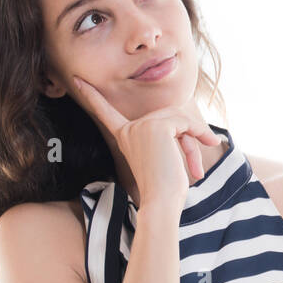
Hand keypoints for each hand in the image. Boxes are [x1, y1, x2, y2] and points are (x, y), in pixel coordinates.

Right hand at [71, 78, 220, 209]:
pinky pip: (185, 121)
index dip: (91, 96)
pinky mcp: (158, 127)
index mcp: (124, 136)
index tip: (76, 80)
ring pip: (178, 116)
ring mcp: (142, 126)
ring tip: (202, 159)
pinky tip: (207, 144)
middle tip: (202, 154)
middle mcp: (130, 128)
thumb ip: (169, 134)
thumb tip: (198, 127)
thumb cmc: (165, 187)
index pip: (105, 112)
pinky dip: (200, 132)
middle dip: (187, 132)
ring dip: (197, 134)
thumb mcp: (163, 155)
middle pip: (165, 114)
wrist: (162, 202)